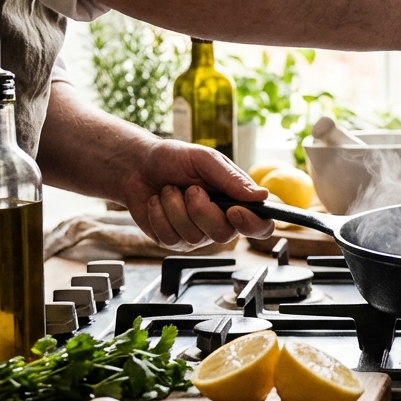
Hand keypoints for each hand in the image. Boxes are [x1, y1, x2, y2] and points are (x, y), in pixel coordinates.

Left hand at [119, 140, 274, 248]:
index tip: (235, 211)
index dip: (253, 225)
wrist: (138, 165)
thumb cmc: (175, 159)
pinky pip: (170, 237)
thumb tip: (262, 195)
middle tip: (191, 189)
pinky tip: (157, 202)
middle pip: (225, 235)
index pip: (260, 226)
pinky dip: (159, 214)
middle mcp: (219, 222)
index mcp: (236, 202)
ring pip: (194, 236)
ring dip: (175, 207)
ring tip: (169, 190)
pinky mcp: (173, 241)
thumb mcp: (206, 160)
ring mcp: (196, 235)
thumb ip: (232, 179)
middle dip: (202, 210)